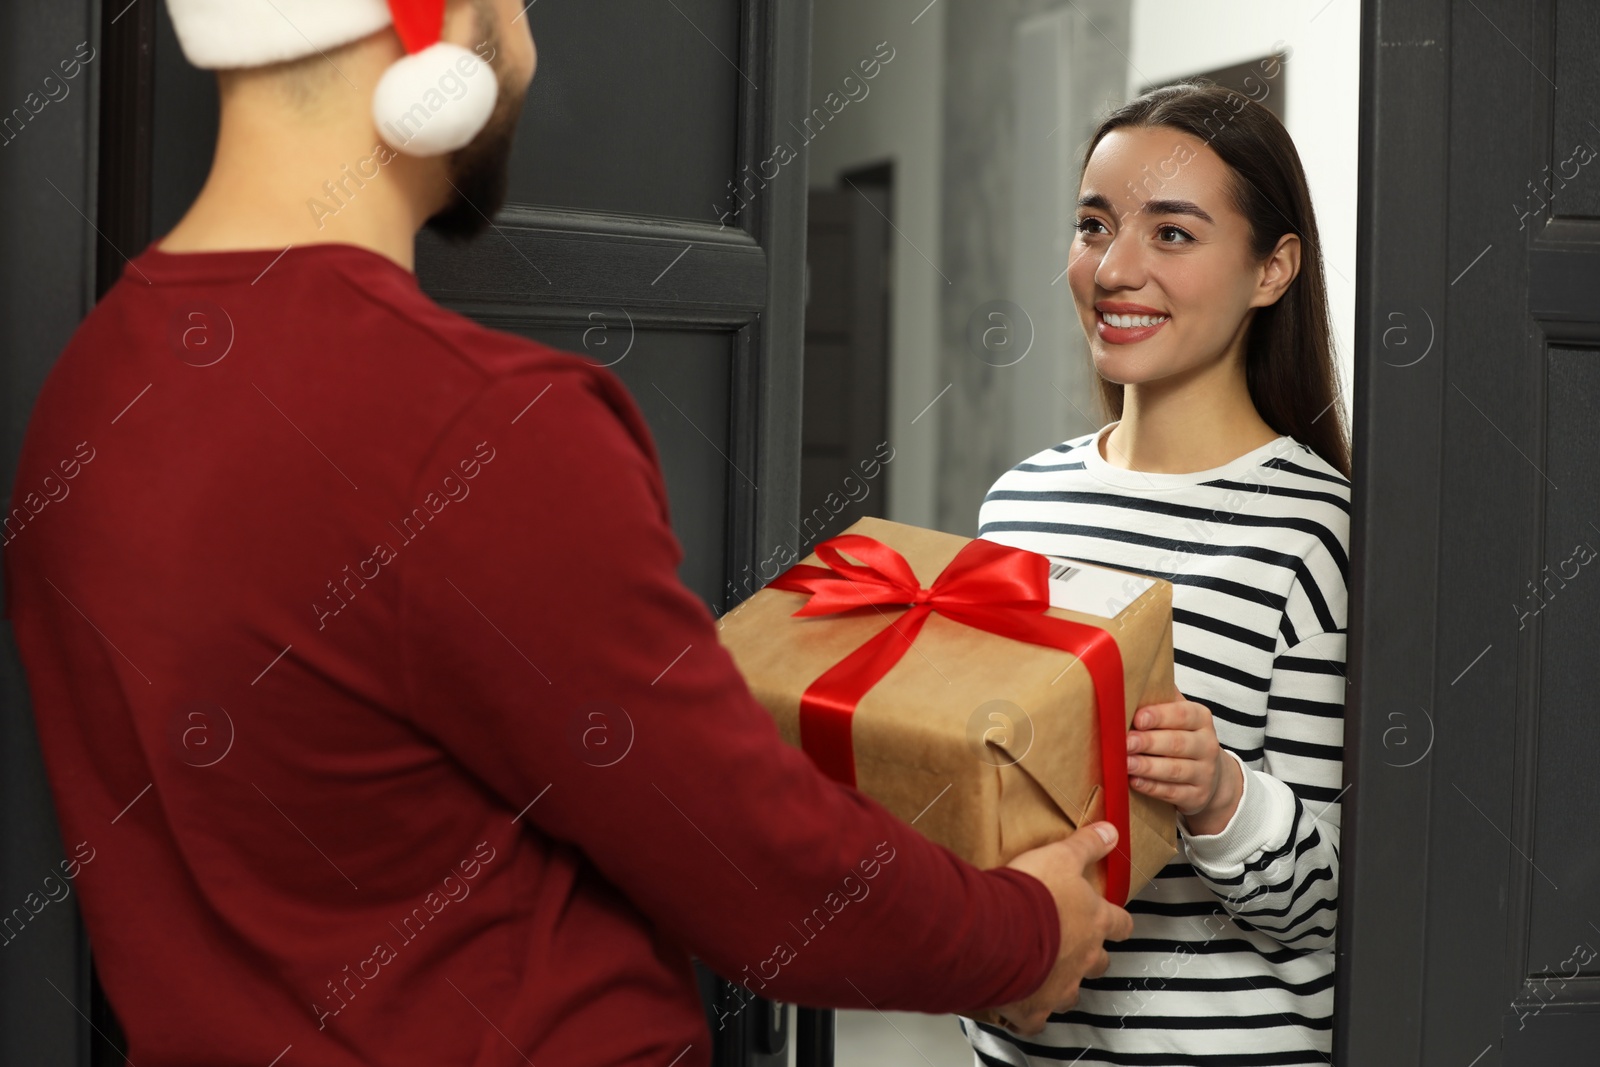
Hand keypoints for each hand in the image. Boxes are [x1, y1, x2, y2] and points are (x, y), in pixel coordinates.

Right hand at [994, 822, 1133, 1035]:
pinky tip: (1018, 1002)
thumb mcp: (1060, 856)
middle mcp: (1083, 958)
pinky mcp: (1033, 1006)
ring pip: (1071, 993)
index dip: (1119, 923)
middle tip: (1071, 943)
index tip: (1115, 921)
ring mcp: (1060, 986)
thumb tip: (1111, 831)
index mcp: (1094, 922)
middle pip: (1099, 963)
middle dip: (1090, 955)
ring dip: (1061, 983)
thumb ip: (1086, 845)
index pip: (1121, 924)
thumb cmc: (1030, 893)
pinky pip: (1035, 1020)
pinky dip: (1029, 1012)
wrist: (997, 929)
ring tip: (1043, 971)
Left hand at [1126, 698, 1241, 834]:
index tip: (1138, 718)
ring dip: (1148, 767)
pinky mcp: (1198, 796)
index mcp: (1201, 719)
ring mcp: (1205, 773)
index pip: (1183, 714)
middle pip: (1177, 743)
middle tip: (1125, 742)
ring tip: (1125, 763)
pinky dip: (1153, 787)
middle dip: (1149, 743)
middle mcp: (1207, 745)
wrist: (1212, 775)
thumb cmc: (1183, 736)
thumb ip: (1161, 697)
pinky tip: (1135, 782)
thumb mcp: (1179, 715)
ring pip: (1175, 770)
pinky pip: (1173, 792)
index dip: (1160, 716)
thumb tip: (1132, 673)